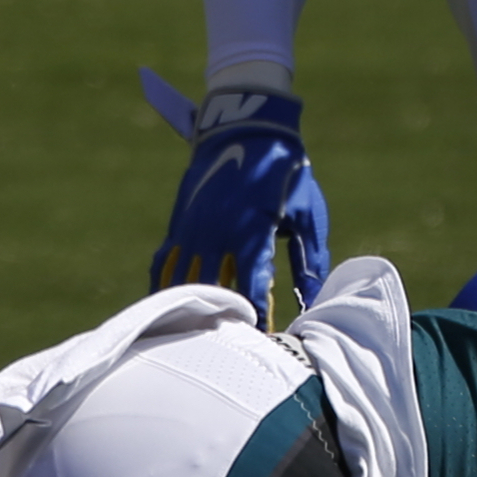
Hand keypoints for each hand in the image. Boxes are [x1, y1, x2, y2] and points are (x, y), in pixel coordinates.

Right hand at [144, 71, 334, 317]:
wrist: (247, 127)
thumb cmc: (287, 172)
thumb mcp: (307, 214)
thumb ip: (310, 259)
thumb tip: (312, 298)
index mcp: (252, 232)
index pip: (252, 289)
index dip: (258, 319)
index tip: (264, 341)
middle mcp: (217, 234)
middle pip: (215, 292)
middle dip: (224, 321)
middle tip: (232, 349)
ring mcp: (193, 229)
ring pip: (184, 282)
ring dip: (192, 310)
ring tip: (198, 340)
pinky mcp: (180, 223)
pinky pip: (165, 263)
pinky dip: (165, 287)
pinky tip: (168, 309)